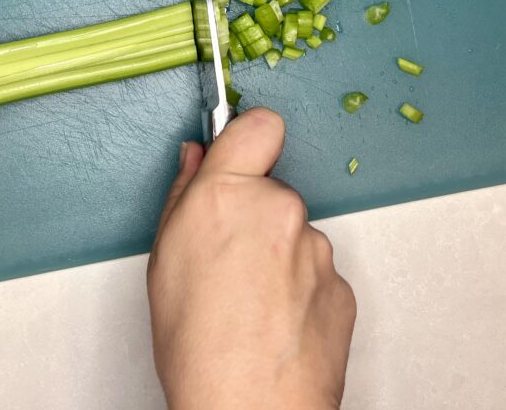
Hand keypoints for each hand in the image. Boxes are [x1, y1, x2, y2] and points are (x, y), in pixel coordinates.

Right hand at [147, 108, 355, 409]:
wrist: (249, 409)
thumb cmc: (198, 346)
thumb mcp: (164, 259)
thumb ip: (184, 194)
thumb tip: (196, 159)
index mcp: (230, 193)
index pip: (259, 123)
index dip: (248, 136)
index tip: (239, 151)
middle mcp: (281, 210)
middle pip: (272, 187)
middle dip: (253, 212)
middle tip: (226, 258)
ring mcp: (317, 248)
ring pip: (294, 233)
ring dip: (276, 254)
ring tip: (247, 301)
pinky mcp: (341, 284)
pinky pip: (314, 270)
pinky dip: (298, 288)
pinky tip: (273, 320)